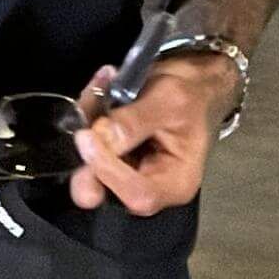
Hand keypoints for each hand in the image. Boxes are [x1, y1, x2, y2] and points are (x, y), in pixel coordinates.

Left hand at [68, 51, 232, 216]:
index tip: (90, 138)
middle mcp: (150, 184)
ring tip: (101, 87)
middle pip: (107, 189)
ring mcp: (127, 171)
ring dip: (87, 125)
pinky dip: (88, 117)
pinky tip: (100, 89)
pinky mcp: (113, 156)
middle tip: (84, 129)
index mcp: (176, 182)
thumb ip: (136, 120)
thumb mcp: (170, 100)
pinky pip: (88, 146)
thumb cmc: (193, 95)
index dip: (109, 171)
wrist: (194, 83)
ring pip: (89, 165)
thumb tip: (103, 136)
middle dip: (88, 157)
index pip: (139, 195)